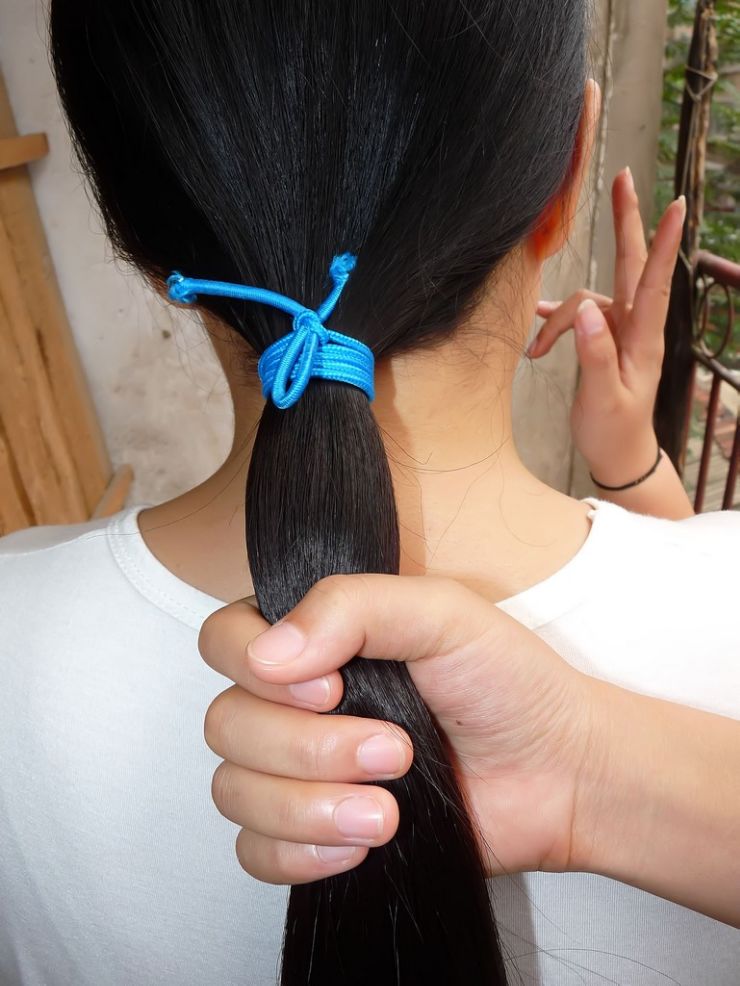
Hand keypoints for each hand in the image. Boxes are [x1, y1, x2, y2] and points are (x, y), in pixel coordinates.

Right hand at [199, 575, 598, 884]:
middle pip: (226, 725)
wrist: (557, 774)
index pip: (224, 639)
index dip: (254, 667)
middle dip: (308, 748)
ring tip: (388, 811)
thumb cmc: (506, 682)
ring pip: (235, 792)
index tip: (331, 687)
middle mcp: (293, 701)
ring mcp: (299, 770)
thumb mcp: (441, 613)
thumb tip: (267, 653)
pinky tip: (357, 848)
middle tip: (394, 751)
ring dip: (308, 806)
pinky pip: (255, 852)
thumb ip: (353, 607)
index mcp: (313, 638)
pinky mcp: (314, 833)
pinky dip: (298, 853)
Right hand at [529, 167, 685, 488]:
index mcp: (643, 338)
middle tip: (623, 179)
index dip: (661, 241)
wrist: (619, 453)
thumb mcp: (603, 397)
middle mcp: (634, 326)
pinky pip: (575, 317)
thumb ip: (594, 353)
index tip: (672, 203)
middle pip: (629, 264)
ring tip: (535, 352)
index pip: (654, 281)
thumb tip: (583, 310)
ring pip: (584, 302)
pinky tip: (536, 333)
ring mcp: (617, 329)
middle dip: (625, 221)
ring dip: (556, 321)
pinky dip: (554, 323)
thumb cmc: (614, 429)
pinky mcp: (602, 338)